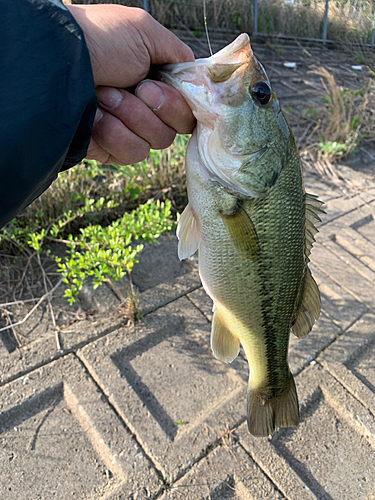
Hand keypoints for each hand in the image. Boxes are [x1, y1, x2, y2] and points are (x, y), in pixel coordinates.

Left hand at [67, 5, 195, 164]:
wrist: (59, 63)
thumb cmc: (99, 41)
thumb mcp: (144, 32)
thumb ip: (178, 55)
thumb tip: (197, 77)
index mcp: (156, 84)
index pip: (186, 111)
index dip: (175, 105)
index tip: (151, 86)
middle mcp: (145, 110)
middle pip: (173, 131)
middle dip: (150, 108)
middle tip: (129, 86)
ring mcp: (128, 131)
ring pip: (153, 143)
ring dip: (128, 117)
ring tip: (103, 96)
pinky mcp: (111, 149)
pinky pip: (131, 153)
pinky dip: (113, 133)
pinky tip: (95, 117)